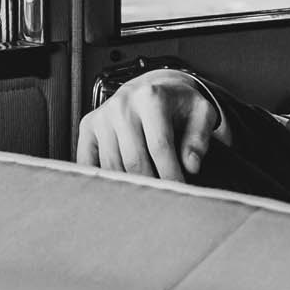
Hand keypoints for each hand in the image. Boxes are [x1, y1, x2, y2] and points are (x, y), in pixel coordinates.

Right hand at [75, 69, 224, 181]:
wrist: (151, 88)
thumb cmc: (177, 105)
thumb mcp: (201, 113)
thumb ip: (199, 139)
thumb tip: (190, 166)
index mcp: (151, 97)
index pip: (159, 147)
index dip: (170, 175)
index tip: (178, 193)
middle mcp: (122, 105)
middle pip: (134, 161)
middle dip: (151, 185)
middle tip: (163, 200)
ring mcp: (102, 116)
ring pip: (112, 166)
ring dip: (129, 186)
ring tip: (145, 196)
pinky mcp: (88, 126)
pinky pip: (89, 163)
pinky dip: (103, 180)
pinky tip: (119, 189)